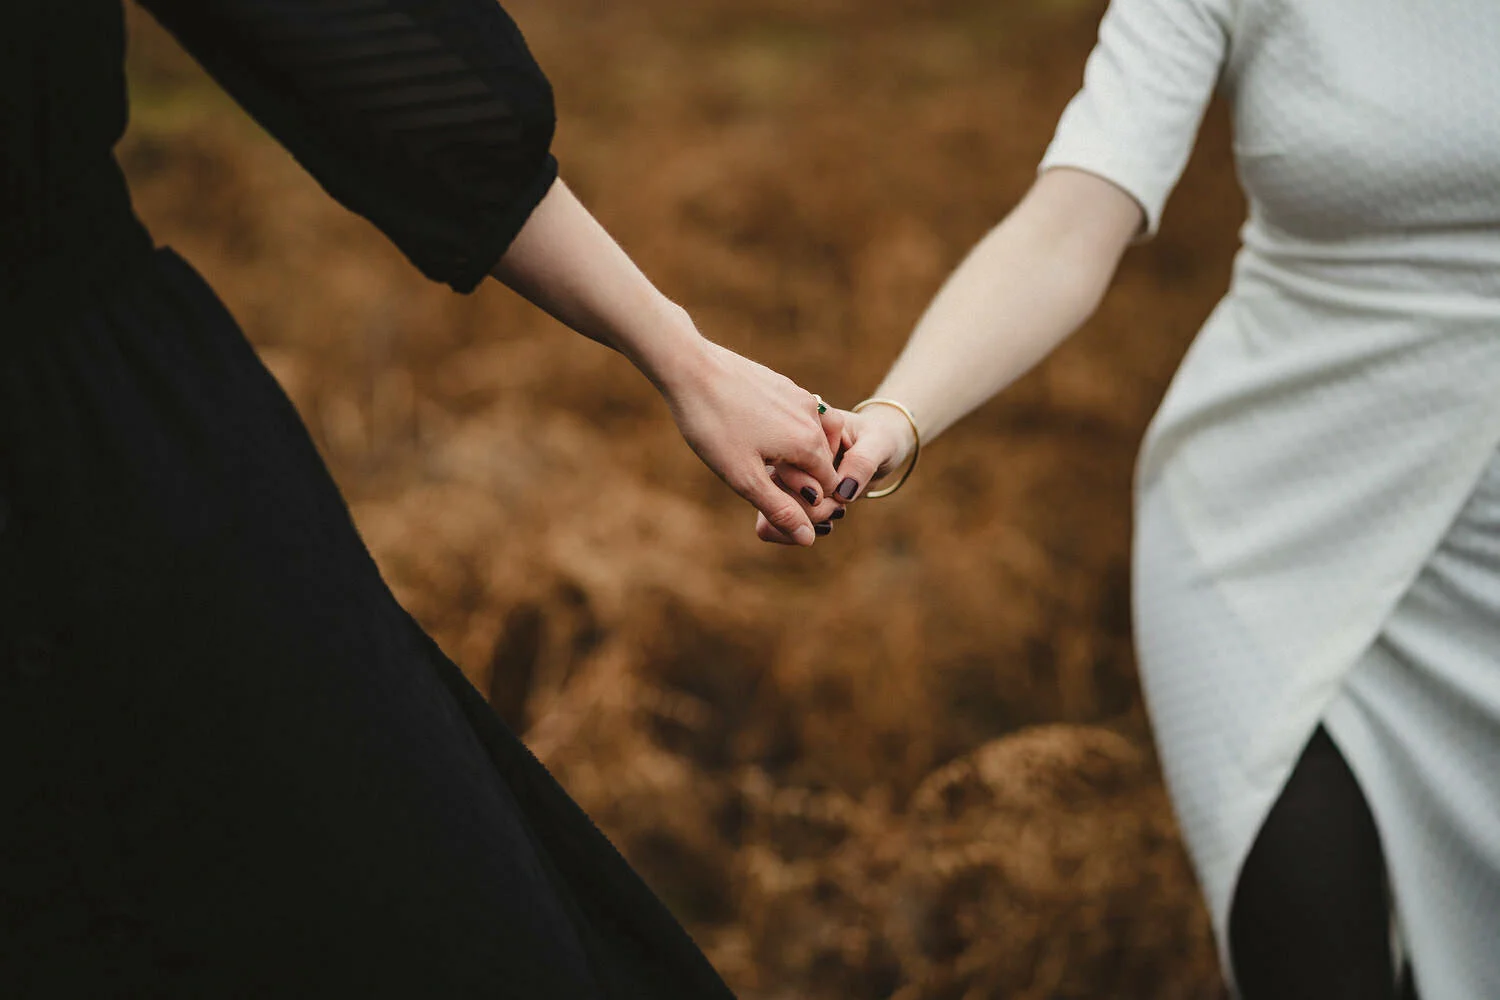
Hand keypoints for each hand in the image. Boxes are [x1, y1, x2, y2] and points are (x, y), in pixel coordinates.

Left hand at [660, 337, 845, 545]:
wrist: (690, 368)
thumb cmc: (714, 426)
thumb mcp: (744, 477)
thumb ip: (780, 509)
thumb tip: (808, 538)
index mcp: (809, 443)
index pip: (829, 487)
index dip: (805, 501)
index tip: (770, 498)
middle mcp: (813, 417)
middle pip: (821, 462)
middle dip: (796, 478)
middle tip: (752, 475)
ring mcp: (799, 397)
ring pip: (807, 438)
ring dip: (788, 455)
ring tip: (749, 453)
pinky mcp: (783, 384)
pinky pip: (793, 418)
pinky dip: (780, 432)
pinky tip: (748, 431)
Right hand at [754, 402, 915, 544]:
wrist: (879, 448)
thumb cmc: (879, 438)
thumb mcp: (879, 443)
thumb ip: (862, 463)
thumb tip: (843, 492)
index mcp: (801, 430)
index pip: (786, 461)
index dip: (808, 486)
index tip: (836, 492)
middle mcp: (785, 453)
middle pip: (772, 490)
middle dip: (806, 509)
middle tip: (838, 507)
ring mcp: (785, 476)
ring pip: (772, 512)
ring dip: (804, 522)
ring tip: (836, 512)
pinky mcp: (790, 496)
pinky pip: (780, 523)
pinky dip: (801, 530)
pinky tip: (827, 523)